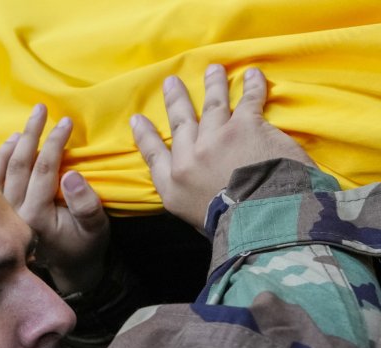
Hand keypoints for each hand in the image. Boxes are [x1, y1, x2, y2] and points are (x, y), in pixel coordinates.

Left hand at [0, 105, 108, 294]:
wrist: (66, 266)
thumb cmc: (84, 244)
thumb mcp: (96, 227)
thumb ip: (86, 204)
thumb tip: (71, 174)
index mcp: (34, 218)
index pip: (43, 169)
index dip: (54, 142)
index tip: (66, 121)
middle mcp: (10, 215)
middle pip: (17, 164)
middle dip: (31, 133)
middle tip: (42, 109)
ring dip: (11, 144)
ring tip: (26, 126)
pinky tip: (9, 144)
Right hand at [131, 65, 312, 229]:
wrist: (259, 220)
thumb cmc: (232, 229)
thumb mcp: (196, 222)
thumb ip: (192, 201)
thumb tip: (201, 193)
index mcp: (173, 187)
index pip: (154, 155)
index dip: (144, 135)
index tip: (137, 119)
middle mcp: (188, 159)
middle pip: (181, 122)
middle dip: (176, 100)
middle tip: (171, 82)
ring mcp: (215, 139)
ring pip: (212, 104)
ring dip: (213, 84)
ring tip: (213, 69)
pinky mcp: (244, 127)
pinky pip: (247, 100)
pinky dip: (251, 85)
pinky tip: (252, 74)